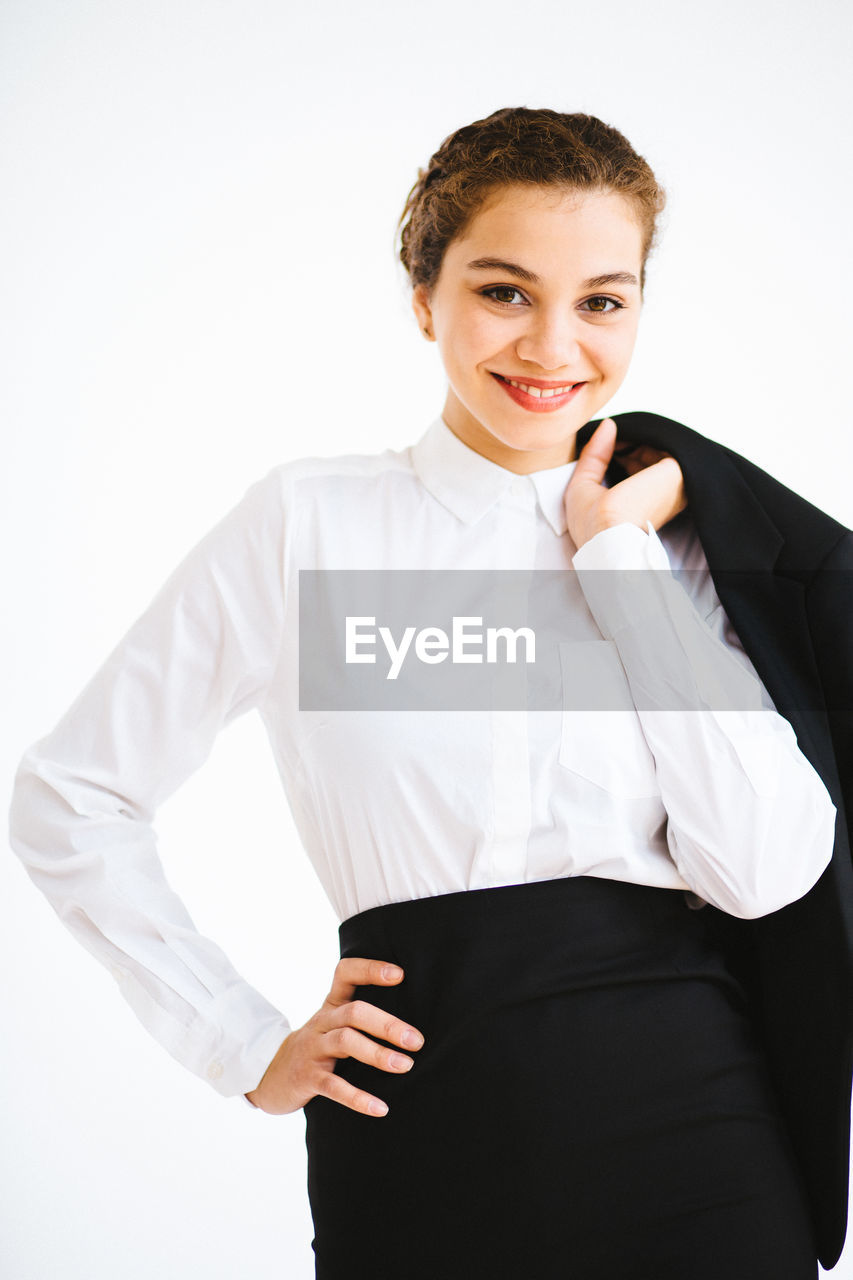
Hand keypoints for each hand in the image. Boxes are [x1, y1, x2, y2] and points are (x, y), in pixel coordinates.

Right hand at [244, 958, 424, 1116]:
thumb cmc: (316, 1046)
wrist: (269, 1074)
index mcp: (331, 1005)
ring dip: (377, 1054)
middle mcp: (322, 1022)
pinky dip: (358, 1098)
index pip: (346, 973)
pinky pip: (334, 1087)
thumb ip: (361, 1015)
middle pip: (354, 1012)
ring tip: (405, 1066)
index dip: (370, 970)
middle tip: (417, 1040)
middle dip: (387, 1025)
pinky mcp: (307, 1078)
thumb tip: (411, 1020)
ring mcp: (313, 1049)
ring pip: (345, 1042)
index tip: (400, 974)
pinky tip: (380, 1108)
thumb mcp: (332, 1023)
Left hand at [565, 418, 686, 550]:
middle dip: (627, 444)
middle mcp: (664, 495)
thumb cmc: (594, 525)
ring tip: (613, 440)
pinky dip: (641, 436)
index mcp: (647, 504)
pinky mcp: (678, 470)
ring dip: (633, 439)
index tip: (605, 445)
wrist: (607, 538)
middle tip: (608, 438)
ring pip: (656, 448)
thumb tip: (609, 424)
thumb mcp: (584, 485)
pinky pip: (662, 441)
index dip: (622, 453)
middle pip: (649, 457)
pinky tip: (622, 438)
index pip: (640, 469)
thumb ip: (595, 454)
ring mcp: (674, 482)